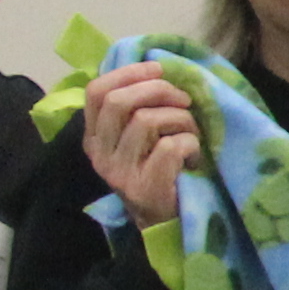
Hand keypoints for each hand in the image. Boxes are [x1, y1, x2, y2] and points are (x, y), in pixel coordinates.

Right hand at [78, 64, 201, 226]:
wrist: (169, 221)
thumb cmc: (161, 169)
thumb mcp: (140, 136)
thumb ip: (137, 107)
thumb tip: (156, 68)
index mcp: (95, 136)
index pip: (96, 91)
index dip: (128, 73)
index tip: (158, 69)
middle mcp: (100, 154)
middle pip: (119, 102)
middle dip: (158, 90)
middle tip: (183, 100)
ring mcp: (119, 173)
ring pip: (147, 121)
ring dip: (180, 119)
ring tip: (190, 134)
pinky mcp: (144, 188)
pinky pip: (170, 147)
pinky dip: (190, 144)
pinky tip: (193, 157)